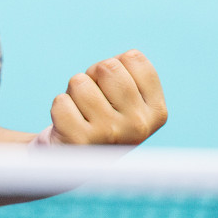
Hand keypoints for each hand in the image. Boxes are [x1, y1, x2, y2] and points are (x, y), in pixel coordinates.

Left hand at [49, 49, 166, 145]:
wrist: (75, 160)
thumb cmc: (101, 118)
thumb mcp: (128, 99)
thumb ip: (131, 75)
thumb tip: (121, 61)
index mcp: (157, 111)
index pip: (133, 58)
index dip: (116, 67)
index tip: (114, 90)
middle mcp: (139, 125)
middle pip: (107, 67)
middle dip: (93, 76)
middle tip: (93, 101)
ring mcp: (110, 134)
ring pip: (80, 82)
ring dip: (74, 92)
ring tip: (81, 114)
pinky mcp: (80, 140)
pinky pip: (60, 101)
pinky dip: (60, 108)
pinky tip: (69, 125)